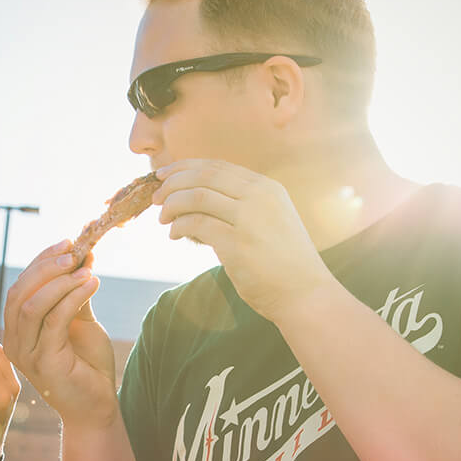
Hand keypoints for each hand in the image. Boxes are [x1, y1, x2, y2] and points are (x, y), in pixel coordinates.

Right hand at [2, 240, 117, 428]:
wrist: (96, 406)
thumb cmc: (87, 366)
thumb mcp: (80, 321)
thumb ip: (76, 291)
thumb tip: (83, 254)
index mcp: (18, 329)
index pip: (20, 286)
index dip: (40, 261)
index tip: (66, 243)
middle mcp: (15, 341)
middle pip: (20, 291)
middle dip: (47, 267)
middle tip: (74, 252)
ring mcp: (26, 353)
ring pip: (31, 305)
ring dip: (60, 281)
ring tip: (86, 270)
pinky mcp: (43, 362)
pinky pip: (54, 320)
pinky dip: (73, 297)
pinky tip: (92, 285)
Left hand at [154, 160, 333, 320]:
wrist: (305, 294)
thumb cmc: (284, 263)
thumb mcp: (270, 221)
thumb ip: (243, 207)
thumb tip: (200, 201)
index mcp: (267, 188)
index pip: (217, 166)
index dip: (185, 168)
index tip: (164, 175)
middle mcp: (259, 196)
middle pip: (203, 175)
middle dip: (173, 183)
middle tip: (155, 197)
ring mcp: (249, 218)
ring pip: (196, 196)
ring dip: (172, 205)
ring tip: (163, 219)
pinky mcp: (237, 243)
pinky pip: (196, 224)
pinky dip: (179, 227)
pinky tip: (174, 235)